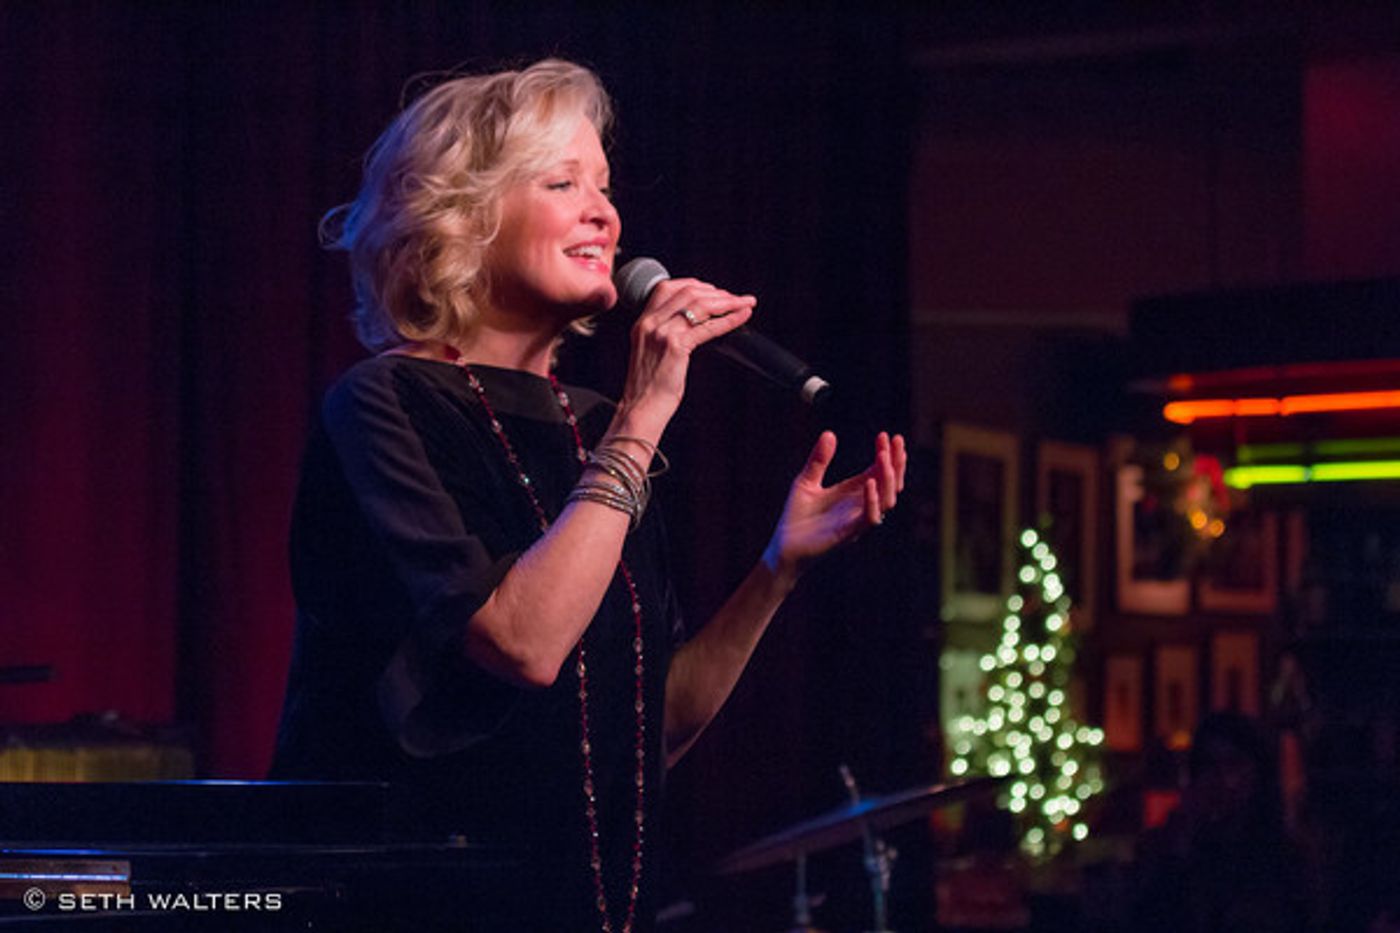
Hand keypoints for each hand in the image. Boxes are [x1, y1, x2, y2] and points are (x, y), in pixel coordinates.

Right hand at [615, 278, 754, 436]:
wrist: (640, 408)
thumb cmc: (648, 387)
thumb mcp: (650, 352)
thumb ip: (664, 334)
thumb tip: (693, 323)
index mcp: (642, 322)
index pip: (667, 287)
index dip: (695, 285)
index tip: (713, 290)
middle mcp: (650, 323)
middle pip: (688, 291)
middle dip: (716, 292)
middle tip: (734, 298)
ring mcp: (662, 333)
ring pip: (700, 304)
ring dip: (727, 301)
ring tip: (744, 303)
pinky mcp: (675, 347)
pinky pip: (708, 327)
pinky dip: (729, 319)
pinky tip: (742, 316)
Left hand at [763, 431, 906, 580]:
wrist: (783, 547)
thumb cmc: (796, 517)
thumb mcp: (806, 482)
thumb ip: (819, 460)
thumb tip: (829, 433)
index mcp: (853, 494)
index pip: (879, 472)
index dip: (886, 454)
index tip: (886, 435)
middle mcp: (860, 506)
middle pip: (890, 484)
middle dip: (896, 462)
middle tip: (896, 440)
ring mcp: (856, 521)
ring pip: (887, 501)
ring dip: (888, 478)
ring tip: (883, 457)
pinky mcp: (848, 534)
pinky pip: (870, 519)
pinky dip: (872, 501)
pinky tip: (870, 483)